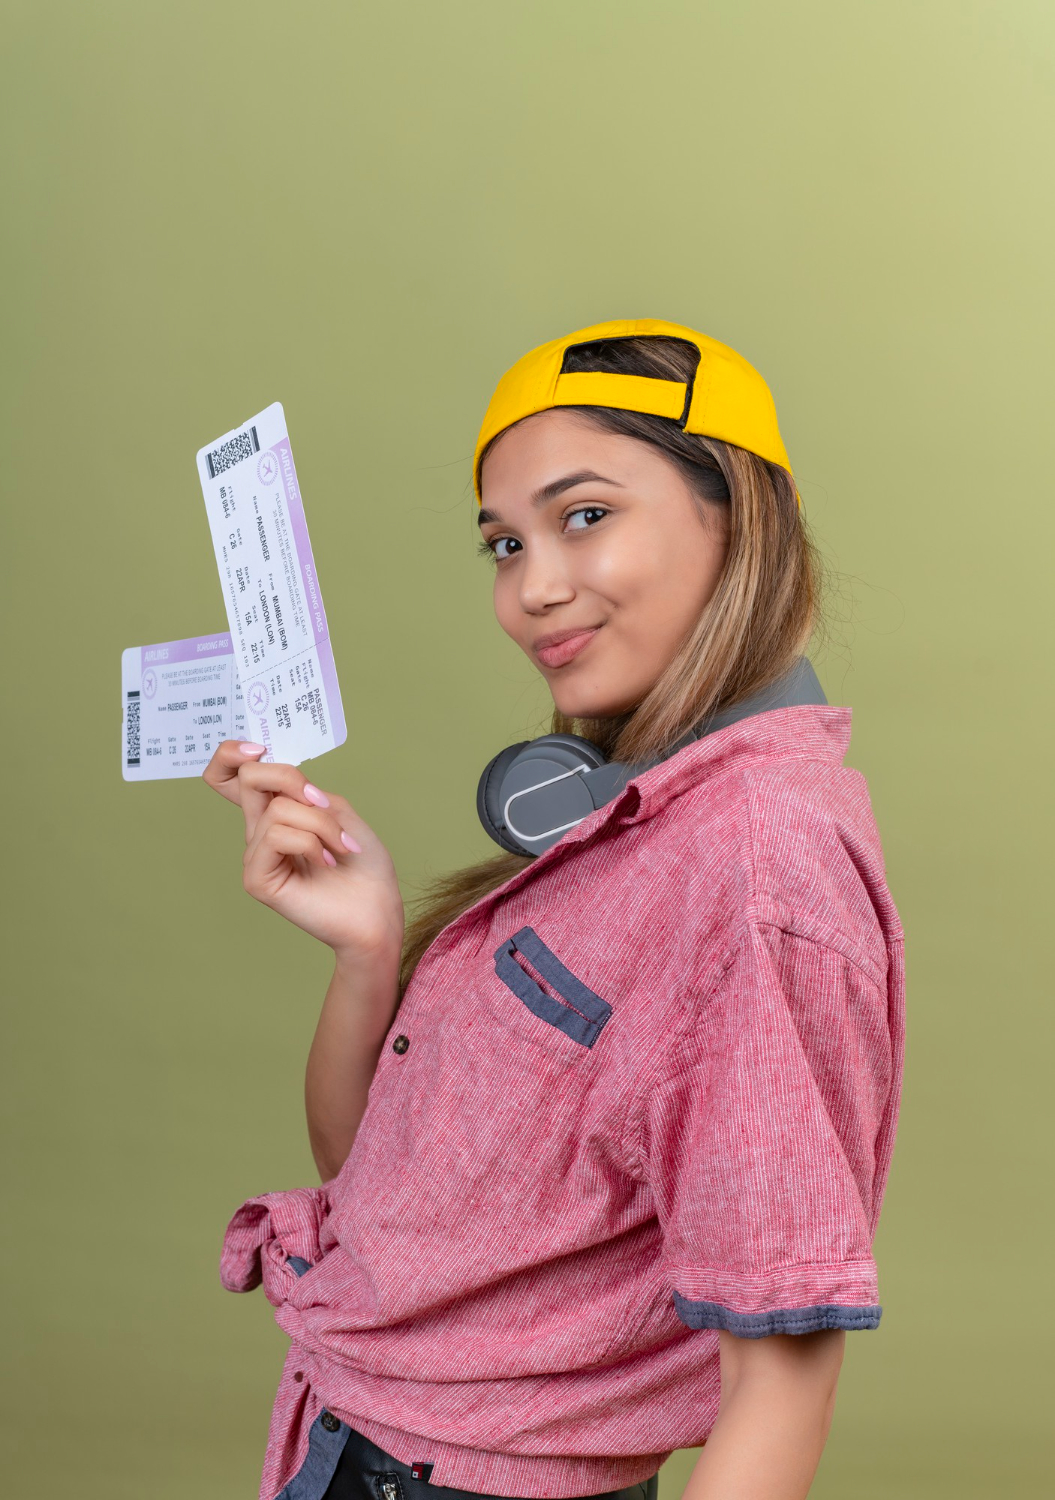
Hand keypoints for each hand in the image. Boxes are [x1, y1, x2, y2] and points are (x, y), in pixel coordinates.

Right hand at [202, 741, 403, 962]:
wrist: (378, 910)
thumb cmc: (363, 865)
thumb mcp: (337, 810)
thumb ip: (302, 790)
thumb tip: (274, 781)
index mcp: (276, 812)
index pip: (231, 777)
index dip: (230, 754)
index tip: (258, 749)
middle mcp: (260, 832)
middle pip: (249, 778)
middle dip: (292, 779)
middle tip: (323, 803)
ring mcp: (257, 856)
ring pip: (277, 810)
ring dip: (321, 824)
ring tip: (340, 847)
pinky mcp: (258, 879)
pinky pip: (276, 837)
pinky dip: (310, 843)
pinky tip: (326, 864)